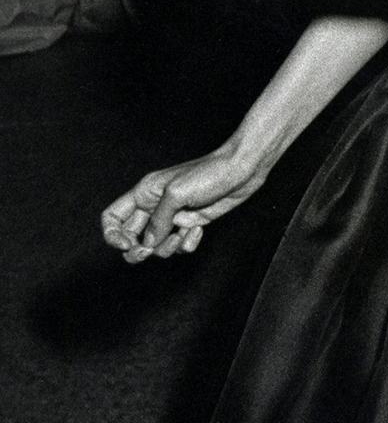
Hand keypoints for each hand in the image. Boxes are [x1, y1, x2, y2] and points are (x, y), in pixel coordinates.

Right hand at [100, 147, 266, 263]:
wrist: (241, 170)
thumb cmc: (209, 173)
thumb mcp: (177, 194)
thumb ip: (158, 221)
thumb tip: (148, 243)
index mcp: (144, 193)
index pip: (112, 216)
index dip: (112, 234)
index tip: (126, 244)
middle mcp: (155, 206)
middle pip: (131, 238)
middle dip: (137, 250)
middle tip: (147, 252)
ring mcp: (173, 217)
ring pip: (156, 246)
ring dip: (166, 248)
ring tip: (182, 235)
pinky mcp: (191, 224)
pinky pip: (180, 245)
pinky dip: (187, 243)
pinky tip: (199, 230)